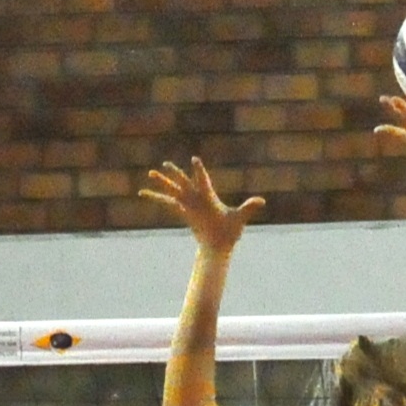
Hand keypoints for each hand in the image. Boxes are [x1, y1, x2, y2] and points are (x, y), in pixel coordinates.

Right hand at [138, 158, 263, 249]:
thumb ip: (248, 208)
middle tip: (166, 164)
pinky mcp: (182, 212)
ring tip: (150, 173)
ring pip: (172, 190)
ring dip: (162, 182)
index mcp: (208, 197)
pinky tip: (142, 193)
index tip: (194, 160)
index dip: (198, 171)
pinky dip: (155, 198)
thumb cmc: (229, 232)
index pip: (203, 180)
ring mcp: (188, 204)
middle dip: (176, 173)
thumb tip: (262, 201)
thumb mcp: (239, 218)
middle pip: (184, 182)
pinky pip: (166, 203)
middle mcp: (197, 198)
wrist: (219, 245)